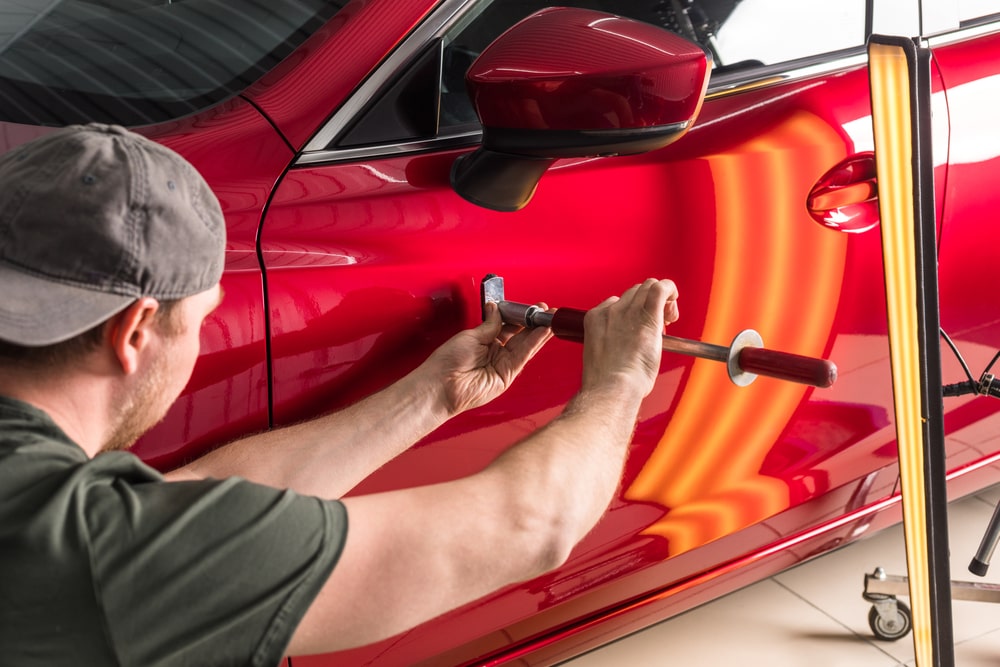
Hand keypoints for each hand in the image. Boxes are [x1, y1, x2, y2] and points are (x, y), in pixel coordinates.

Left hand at [419, 303, 551, 416]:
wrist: (441, 385)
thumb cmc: (447, 363)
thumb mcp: (471, 336)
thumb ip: (490, 324)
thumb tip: (496, 308)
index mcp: (484, 341)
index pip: (508, 326)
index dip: (519, 316)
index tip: (529, 307)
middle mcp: (495, 353)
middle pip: (519, 336)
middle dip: (533, 323)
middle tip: (545, 312)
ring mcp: (502, 365)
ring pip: (525, 346)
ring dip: (539, 332)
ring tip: (550, 319)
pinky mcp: (507, 375)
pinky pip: (523, 356)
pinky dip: (534, 343)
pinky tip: (542, 332)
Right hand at [581, 279, 678, 397]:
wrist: (612, 387)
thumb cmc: (607, 382)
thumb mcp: (600, 356)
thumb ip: (612, 342)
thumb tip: (629, 346)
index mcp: (596, 318)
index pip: (617, 301)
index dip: (632, 309)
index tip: (639, 325)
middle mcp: (611, 310)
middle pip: (635, 291)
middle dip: (647, 301)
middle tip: (658, 322)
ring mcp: (629, 311)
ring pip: (648, 287)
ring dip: (660, 298)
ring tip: (667, 318)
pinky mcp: (647, 316)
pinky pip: (661, 289)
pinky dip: (670, 289)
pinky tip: (673, 300)